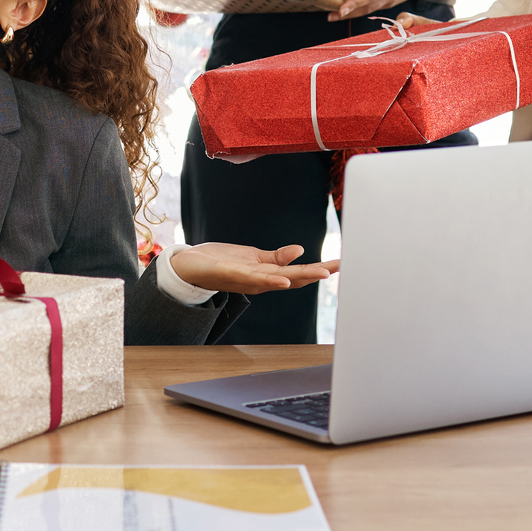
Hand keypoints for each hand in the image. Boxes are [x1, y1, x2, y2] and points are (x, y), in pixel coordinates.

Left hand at [169, 242, 338, 294]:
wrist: (189, 266)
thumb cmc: (221, 262)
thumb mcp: (253, 257)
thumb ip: (276, 257)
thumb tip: (300, 250)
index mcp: (267, 274)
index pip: (298, 272)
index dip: (320, 268)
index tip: (342, 263)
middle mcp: (260, 280)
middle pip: (294, 277)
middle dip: (317, 273)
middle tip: (340, 267)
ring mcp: (247, 279)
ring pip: (278, 279)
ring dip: (299, 278)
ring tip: (320, 273)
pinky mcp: (231, 273)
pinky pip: (253, 278)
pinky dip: (269, 280)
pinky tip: (283, 280)